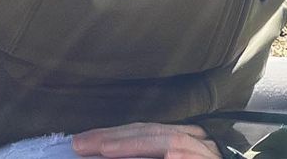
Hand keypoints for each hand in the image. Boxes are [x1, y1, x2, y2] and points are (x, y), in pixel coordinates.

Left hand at [72, 122, 221, 157]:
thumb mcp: (170, 158)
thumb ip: (147, 156)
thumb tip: (108, 153)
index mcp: (185, 139)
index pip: (145, 131)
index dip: (113, 134)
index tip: (82, 141)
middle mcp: (197, 141)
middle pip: (153, 132)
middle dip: (115, 138)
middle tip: (81, 144)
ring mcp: (206, 153)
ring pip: (169, 141)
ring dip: (136, 146)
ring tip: (105, 150)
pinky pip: (188, 157)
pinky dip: (172, 156)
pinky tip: (155, 157)